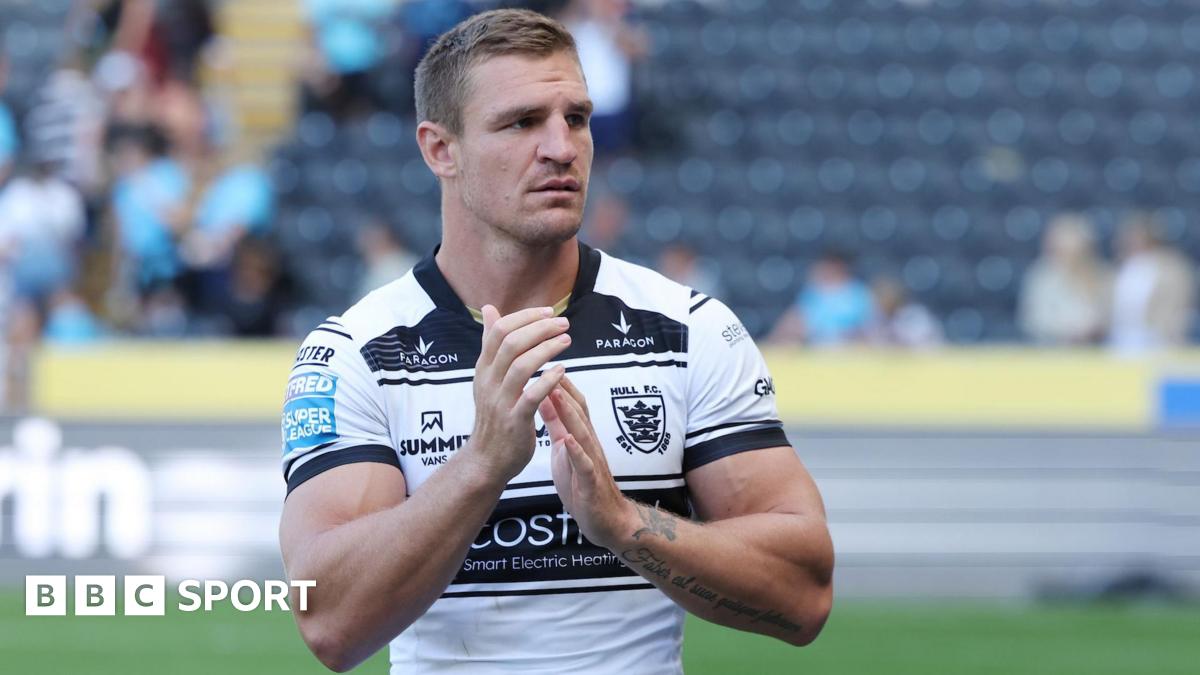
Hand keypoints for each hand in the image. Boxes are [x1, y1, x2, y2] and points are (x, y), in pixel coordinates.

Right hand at [465, 305, 570, 480]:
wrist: (486, 459)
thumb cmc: (494, 415)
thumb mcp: (487, 377)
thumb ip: (491, 344)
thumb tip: (490, 309)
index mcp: (483, 368)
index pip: (499, 330)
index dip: (525, 316)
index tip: (549, 312)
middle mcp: (488, 381)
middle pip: (510, 343)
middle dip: (539, 328)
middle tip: (564, 324)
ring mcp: (500, 401)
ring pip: (520, 366)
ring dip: (546, 349)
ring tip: (566, 341)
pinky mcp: (514, 421)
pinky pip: (531, 396)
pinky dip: (548, 380)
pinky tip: (562, 371)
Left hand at [539, 378, 632, 548]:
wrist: (605, 519)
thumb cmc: (581, 483)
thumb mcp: (564, 448)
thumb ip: (556, 424)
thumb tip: (543, 397)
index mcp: (579, 434)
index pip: (570, 401)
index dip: (556, 380)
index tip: (541, 361)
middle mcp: (587, 442)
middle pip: (578, 409)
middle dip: (563, 388)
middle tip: (547, 365)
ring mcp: (591, 461)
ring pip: (582, 432)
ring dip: (570, 412)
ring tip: (555, 394)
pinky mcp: (591, 482)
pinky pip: (585, 465)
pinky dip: (577, 452)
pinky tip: (568, 441)